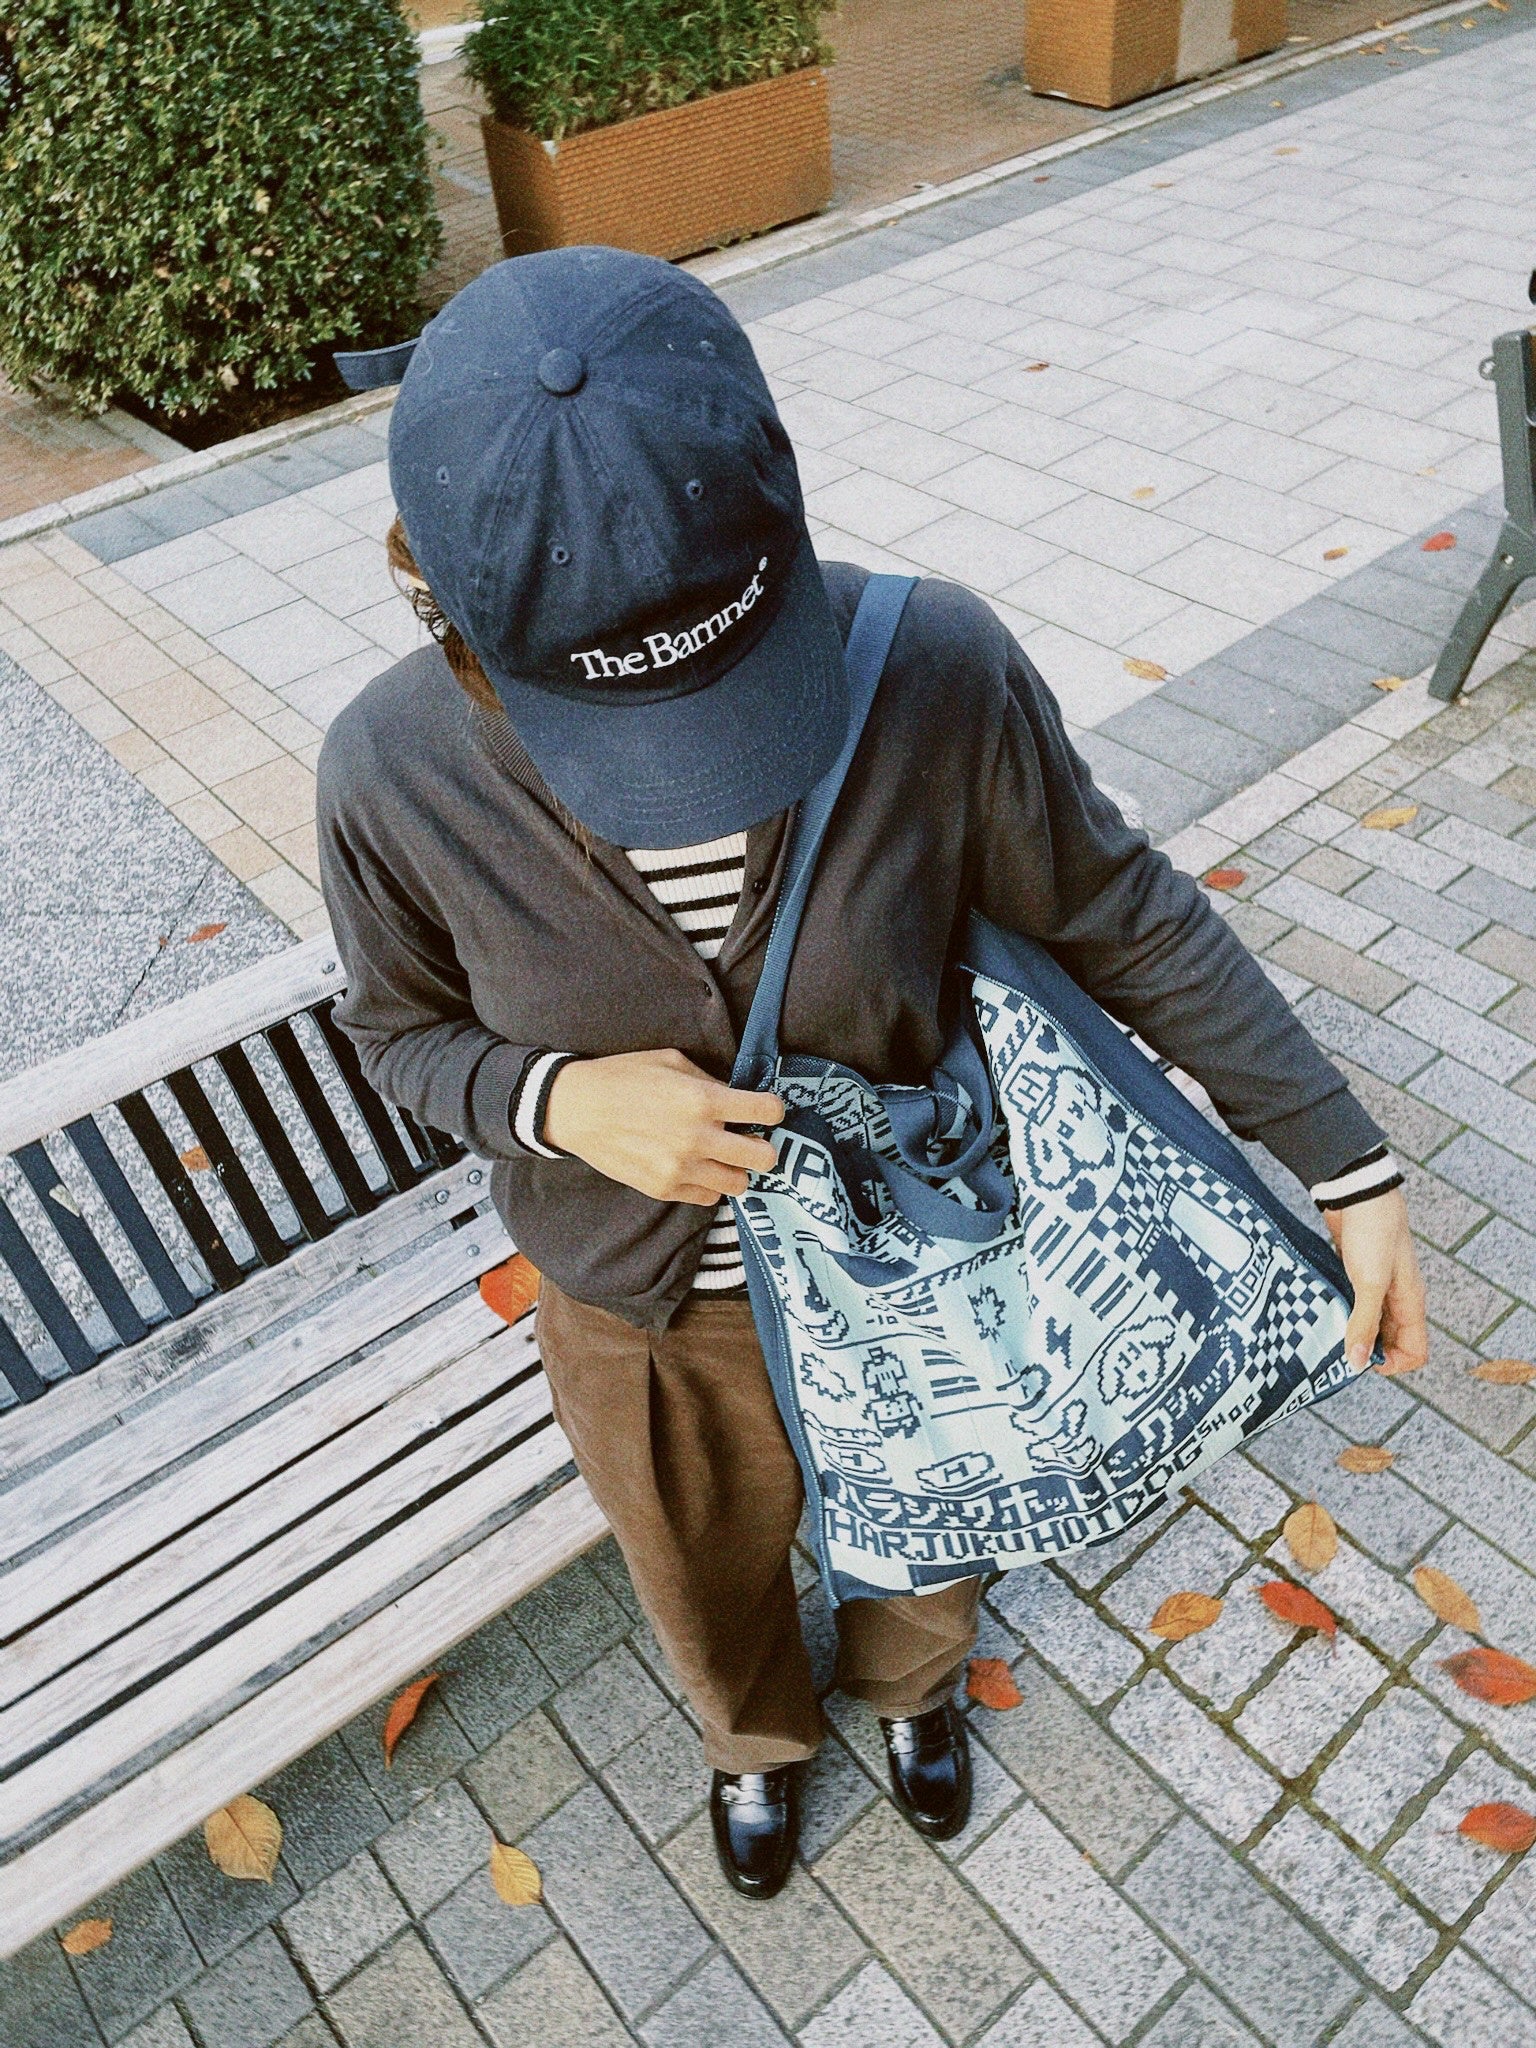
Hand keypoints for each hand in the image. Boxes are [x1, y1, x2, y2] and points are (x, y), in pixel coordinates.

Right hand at [542, 1048, 783, 1205]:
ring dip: (737, 1169)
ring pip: (739, 1183)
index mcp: (703, 1100)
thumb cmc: (623, 1077)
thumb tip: (737, 1098)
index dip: (773, 1109)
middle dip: (764, 1146)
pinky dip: (709, 1184)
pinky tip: (698, 1167)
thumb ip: (710, 1081)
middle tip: (752, 1139)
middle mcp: (698, 1138)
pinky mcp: (664, 1188)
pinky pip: (708, 1197)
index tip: (766, 1109)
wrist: (576, 1109)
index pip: (768, 1110)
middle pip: (764, 1157)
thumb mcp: (672, 1062)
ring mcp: (681, 1168)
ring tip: (723, 1156)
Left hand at [1324, 1186, 1427, 1375]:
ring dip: (1349, 1330)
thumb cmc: (1373, 1232)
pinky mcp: (1353, 1271)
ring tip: (1324, 1334)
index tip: (1362, 1361)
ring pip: (1368, 1321)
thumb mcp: (1370, 1282)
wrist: (1356, 1191)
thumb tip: (1357, 1362)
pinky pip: (1350, 1302)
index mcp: (1410, 1302)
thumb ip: (1364, 1322)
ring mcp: (1374, 1284)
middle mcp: (1396, 1297)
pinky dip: (1338, 1310)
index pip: (1415, 1351)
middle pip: (1389, 1340)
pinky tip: (1319, 1311)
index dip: (1394, 1364)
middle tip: (1336, 1350)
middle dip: (1366, 1350)